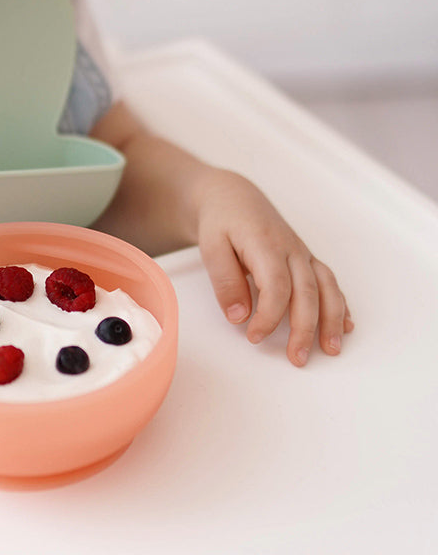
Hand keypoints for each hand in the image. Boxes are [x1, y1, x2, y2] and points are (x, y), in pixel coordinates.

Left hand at [195, 169, 353, 366]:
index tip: (254, 337)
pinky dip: (339, 304)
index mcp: (265, 244)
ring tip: (331, 349)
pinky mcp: (305, 258)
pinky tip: (345, 326)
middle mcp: (290, 248)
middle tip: (297, 359)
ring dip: (331, 319)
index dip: (270, 316)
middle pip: (307, 291)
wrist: (233, 197)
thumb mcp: (210, 246)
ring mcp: (301, 253)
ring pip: (325, 287)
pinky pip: (328, 281)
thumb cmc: (221, 222)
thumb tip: (239, 317)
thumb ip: (225, 281)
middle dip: (305, 328)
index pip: (276, 286)